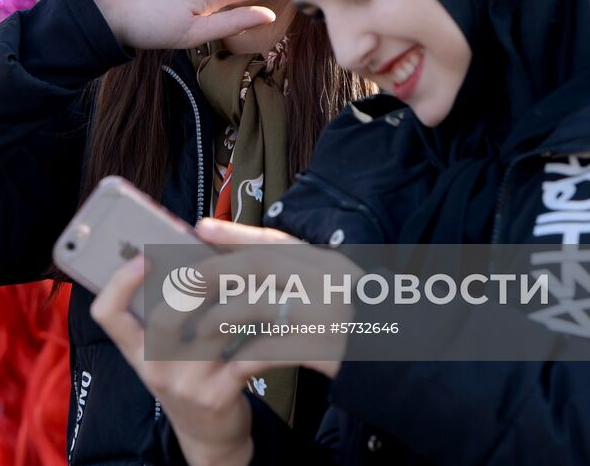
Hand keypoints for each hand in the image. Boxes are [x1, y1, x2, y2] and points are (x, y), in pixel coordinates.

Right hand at [92, 255, 255, 465]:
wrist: (210, 433)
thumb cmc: (190, 373)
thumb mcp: (167, 348)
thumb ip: (167, 306)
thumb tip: (189, 242)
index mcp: (136, 348)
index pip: (107, 313)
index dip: (119, 283)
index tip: (143, 257)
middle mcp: (154, 367)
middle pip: (163, 319)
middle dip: (193, 285)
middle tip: (215, 264)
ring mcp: (184, 384)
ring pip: (212, 331)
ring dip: (238, 302)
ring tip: (255, 282)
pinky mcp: (217, 396)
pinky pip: (244, 355)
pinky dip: (264, 335)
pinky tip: (275, 319)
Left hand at [193, 220, 352, 377]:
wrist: (405, 358)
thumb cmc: (361, 320)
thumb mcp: (334, 285)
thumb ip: (295, 271)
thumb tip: (239, 258)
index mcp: (328, 263)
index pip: (273, 241)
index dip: (234, 234)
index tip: (199, 228)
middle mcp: (326, 280)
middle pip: (259, 265)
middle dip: (216, 271)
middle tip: (184, 281)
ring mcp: (325, 314)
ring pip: (259, 303)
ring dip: (222, 314)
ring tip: (199, 328)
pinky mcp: (323, 350)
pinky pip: (272, 348)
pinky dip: (246, 353)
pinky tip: (230, 360)